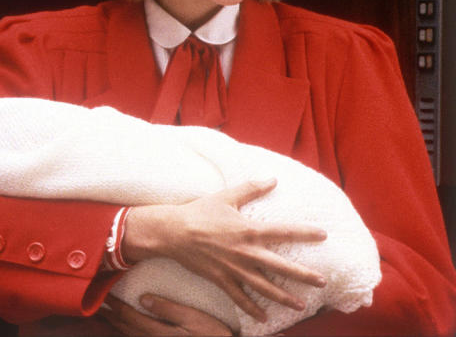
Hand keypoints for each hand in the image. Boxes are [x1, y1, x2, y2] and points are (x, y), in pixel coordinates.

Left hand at [99, 293, 232, 335]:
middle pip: (125, 328)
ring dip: (115, 325)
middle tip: (95, 304)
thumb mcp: (193, 318)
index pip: (129, 316)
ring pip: (129, 336)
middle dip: (110, 316)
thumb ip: (167, 308)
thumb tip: (143, 298)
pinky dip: (127, 333)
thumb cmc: (213, 334)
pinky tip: (125, 328)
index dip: (114, 305)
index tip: (103, 293)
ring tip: (105, 315)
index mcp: (158, 332)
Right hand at [122, 179, 327, 321]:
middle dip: (304, 276)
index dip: (305, 233)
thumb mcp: (226, 196)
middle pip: (281, 267)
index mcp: (249, 230)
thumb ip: (252, 188)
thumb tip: (273, 179)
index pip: (284, 232)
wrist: (173, 232)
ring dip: (284, 298)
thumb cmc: (200, 212)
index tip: (324, 235)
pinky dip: (251, 309)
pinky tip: (264, 318)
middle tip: (323, 282)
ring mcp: (234, 268)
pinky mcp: (221, 279)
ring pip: (264, 287)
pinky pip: (239, 298)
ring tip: (301, 306)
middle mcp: (246, 252)